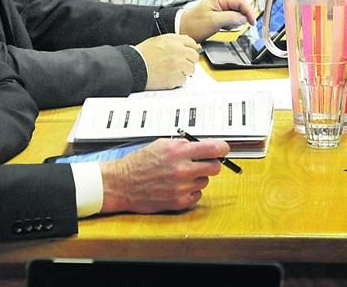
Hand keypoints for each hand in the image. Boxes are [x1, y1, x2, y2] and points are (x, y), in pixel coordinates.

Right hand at [99, 137, 228, 213]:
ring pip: (205, 181)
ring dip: (197, 177)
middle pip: (215, 166)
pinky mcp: (179, 201)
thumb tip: (204, 146)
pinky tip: (177, 186)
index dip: (222, 148)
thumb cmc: (139, 163)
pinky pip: (198, 195)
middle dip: (210, 163)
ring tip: (180, 175)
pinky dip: (191, 191)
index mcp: (178, 151)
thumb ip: (183, 145)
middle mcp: (182, 169)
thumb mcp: (161, 144)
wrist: (123, 184)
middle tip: (201, 162)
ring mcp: (182, 187)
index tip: (224, 149)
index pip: (214, 148)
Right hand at [135, 34, 200, 89]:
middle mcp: (178, 51)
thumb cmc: (142, 54)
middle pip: (194, 57)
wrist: (134, 66)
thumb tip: (187, 45)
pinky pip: (183, 80)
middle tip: (180, 64)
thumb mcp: (157, 40)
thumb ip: (173, 41)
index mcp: (174, 41)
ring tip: (171, 71)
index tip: (188, 53)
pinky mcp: (176, 77)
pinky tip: (167, 77)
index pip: (192, 43)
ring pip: (191, 69)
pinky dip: (177, 80)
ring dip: (183, 71)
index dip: (190, 49)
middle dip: (189, 61)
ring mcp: (179, 65)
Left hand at [179, 0, 255, 41]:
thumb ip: (231, 18)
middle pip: (240, 7)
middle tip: (234, 26)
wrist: (182, 29)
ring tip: (224, 27)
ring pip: (236, 13)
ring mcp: (220, 7)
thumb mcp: (214, 21)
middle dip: (241, 18)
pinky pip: (231, 18)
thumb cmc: (194, 24)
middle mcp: (221, 0)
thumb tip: (244, 18)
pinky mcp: (219, 14)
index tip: (252, 22)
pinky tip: (222, 27)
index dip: (249, 12)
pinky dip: (230, 24)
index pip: (241, 2)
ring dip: (235, 22)